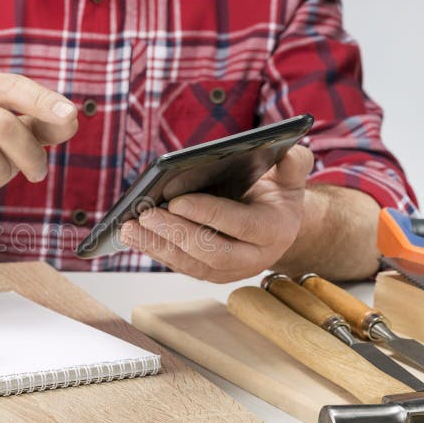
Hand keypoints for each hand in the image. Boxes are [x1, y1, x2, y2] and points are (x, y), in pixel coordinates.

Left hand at [119, 145, 314, 282]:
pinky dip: (154, 251)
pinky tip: (133, 235)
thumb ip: (294, 162)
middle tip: (146, 213)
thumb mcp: (291, 174)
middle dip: (175, 233)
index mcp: (275, 230)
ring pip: (191, 264)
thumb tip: (288, 150)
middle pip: (211, 252)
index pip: (241, 225)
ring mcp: (230, 270)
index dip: (209, 214)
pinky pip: (179, 265)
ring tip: (129, 226)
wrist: (277, 224)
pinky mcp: (209, 273)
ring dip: (157, 246)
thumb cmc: (278, 193)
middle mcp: (253, 257)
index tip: (177, 200)